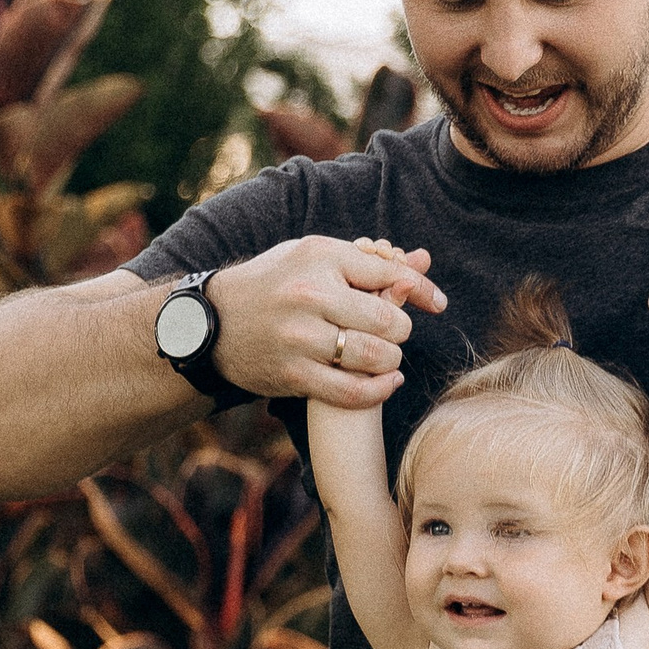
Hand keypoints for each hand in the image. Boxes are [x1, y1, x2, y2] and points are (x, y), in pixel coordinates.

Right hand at [207, 234, 443, 409]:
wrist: (212, 322)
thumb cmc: (275, 284)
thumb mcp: (314, 258)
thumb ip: (368, 262)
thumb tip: (424, 259)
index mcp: (320, 256)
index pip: (389, 273)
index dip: (421, 289)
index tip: (437, 303)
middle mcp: (311, 294)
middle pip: (389, 319)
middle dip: (401, 329)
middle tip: (394, 332)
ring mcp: (301, 337)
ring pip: (376, 357)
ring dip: (391, 360)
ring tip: (386, 356)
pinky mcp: (294, 374)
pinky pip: (354, 391)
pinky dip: (378, 390)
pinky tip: (386, 382)